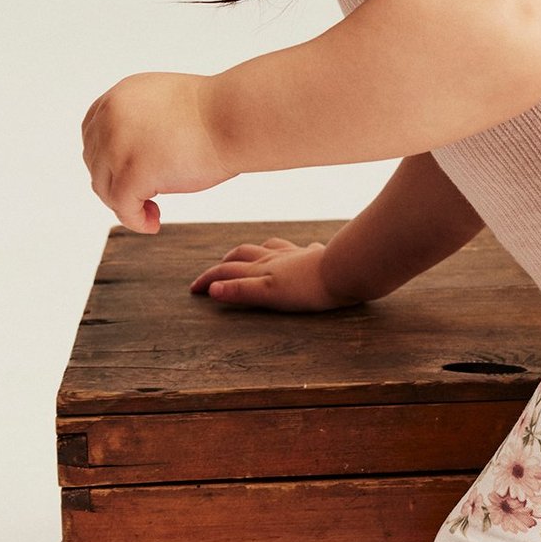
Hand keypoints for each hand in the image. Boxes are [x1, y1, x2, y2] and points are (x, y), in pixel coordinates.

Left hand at [81, 71, 238, 232]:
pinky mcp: (131, 173)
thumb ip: (143, 123)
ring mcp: (117, 145)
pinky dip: (135, 220)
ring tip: (152, 212)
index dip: (105, 159)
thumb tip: (135, 156)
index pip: (92, 133)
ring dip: (126, 204)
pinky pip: (122, 207)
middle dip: (116, 183)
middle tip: (143, 198)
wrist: (236, 117)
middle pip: (95, 163)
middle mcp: (110, 117)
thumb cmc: (217, 113)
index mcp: (119, 97)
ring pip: (105, 188)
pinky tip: (153, 223)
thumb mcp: (166, 106)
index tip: (124, 175)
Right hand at [189, 237, 366, 312]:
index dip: (209, 279)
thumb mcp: (270, 293)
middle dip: (226, 262)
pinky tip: (302, 251)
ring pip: (269, 248)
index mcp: (262, 269)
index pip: (228, 272)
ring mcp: (297, 255)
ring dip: (254, 252)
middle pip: (244, 254)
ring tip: (250, 255)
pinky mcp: (317, 257)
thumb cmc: (309, 288)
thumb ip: (242, 291)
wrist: (346, 271)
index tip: (194, 288)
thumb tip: (213, 290)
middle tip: (217, 270)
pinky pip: (301, 249)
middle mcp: (276, 258)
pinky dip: (294, 251)